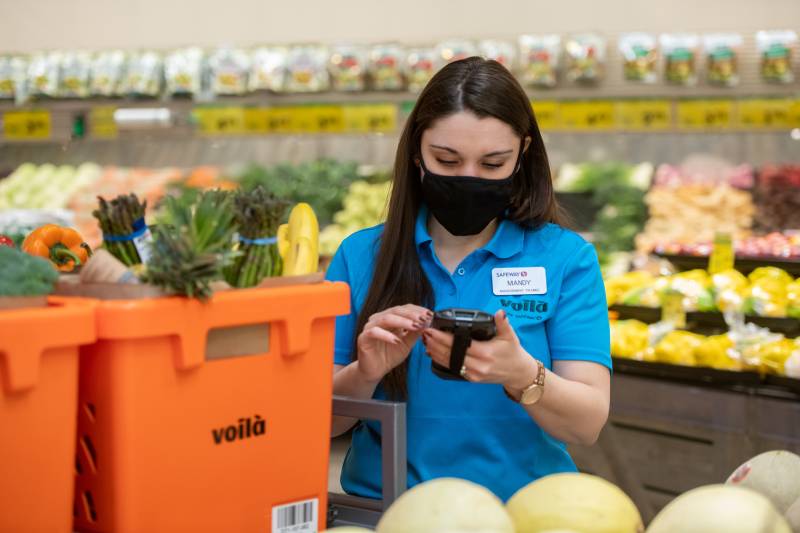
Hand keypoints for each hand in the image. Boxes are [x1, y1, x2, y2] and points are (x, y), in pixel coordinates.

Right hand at [357, 305, 432, 382]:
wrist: (375, 371)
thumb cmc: (389, 356)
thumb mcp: (407, 344)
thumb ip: (415, 333)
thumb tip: (427, 322)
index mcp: (390, 318)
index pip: (404, 308)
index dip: (417, 310)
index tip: (429, 315)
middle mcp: (379, 319)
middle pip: (396, 310)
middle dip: (412, 314)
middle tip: (424, 318)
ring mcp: (370, 327)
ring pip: (386, 318)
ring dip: (402, 322)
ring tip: (414, 326)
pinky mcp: (363, 337)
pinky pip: (374, 332)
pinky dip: (386, 335)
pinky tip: (396, 340)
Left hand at [422, 309, 536, 388]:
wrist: (518, 373)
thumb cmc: (513, 352)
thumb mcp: (510, 336)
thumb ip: (503, 324)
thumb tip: (500, 312)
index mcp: (486, 353)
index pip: (460, 344)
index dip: (444, 338)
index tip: (433, 330)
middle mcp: (478, 365)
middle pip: (451, 354)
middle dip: (435, 343)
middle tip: (425, 332)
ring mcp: (474, 374)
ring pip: (449, 362)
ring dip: (435, 352)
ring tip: (426, 341)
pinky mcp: (471, 378)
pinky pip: (453, 368)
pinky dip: (441, 360)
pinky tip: (433, 353)